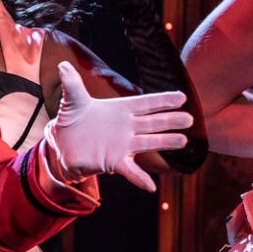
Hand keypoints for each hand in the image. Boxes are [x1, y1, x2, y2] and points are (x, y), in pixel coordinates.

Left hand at [39, 61, 190, 192]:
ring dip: (165, 142)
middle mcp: (126, 127)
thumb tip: (63, 64)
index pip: (145, 103)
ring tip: (183, 140)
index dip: (163, 100)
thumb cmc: (73, 119)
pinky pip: (131, 171)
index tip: (182, 97)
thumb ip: (71, 83)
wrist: (63, 143)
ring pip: (148, 142)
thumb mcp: (72, 100)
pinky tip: (151, 187)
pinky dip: (140, 179)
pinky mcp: (114, 161)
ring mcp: (123, 145)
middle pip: (153, 122)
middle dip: (170, 121)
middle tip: (189, 119)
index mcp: (121, 109)